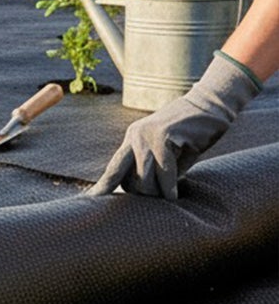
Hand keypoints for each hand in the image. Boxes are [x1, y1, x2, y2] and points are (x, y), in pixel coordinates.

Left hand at [89, 51, 260, 199]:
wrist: (211, 104)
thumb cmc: (193, 134)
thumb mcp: (169, 154)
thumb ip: (155, 170)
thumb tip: (147, 197)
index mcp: (132, 140)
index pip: (113, 168)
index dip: (103, 186)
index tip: (92, 200)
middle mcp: (134, 136)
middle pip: (125, 178)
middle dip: (141, 195)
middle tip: (158, 200)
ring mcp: (147, 135)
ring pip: (143, 178)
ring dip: (156, 193)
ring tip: (169, 197)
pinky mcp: (163, 135)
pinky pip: (164, 170)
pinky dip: (169, 186)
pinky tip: (174, 196)